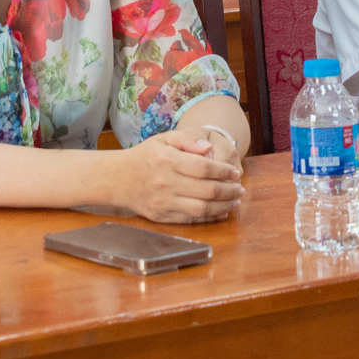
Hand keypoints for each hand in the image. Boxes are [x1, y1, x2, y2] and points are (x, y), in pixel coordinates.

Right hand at [106, 130, 243, 223]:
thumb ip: (187, 138)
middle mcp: (165, 182)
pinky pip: (191, 219)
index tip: (235, 172)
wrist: (118, 179)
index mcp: (167, 160)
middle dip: (229, 190)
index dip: (223, 171)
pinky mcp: (162, 216)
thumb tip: (208, 147)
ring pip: (202, 208)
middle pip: (207, 190)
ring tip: (235, 201)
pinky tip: (221, 211)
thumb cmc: (145, 156)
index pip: (203, 167)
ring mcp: (164, 202)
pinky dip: (210, 217)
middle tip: (240, 189)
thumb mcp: (163, 138)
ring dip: (224, 206)